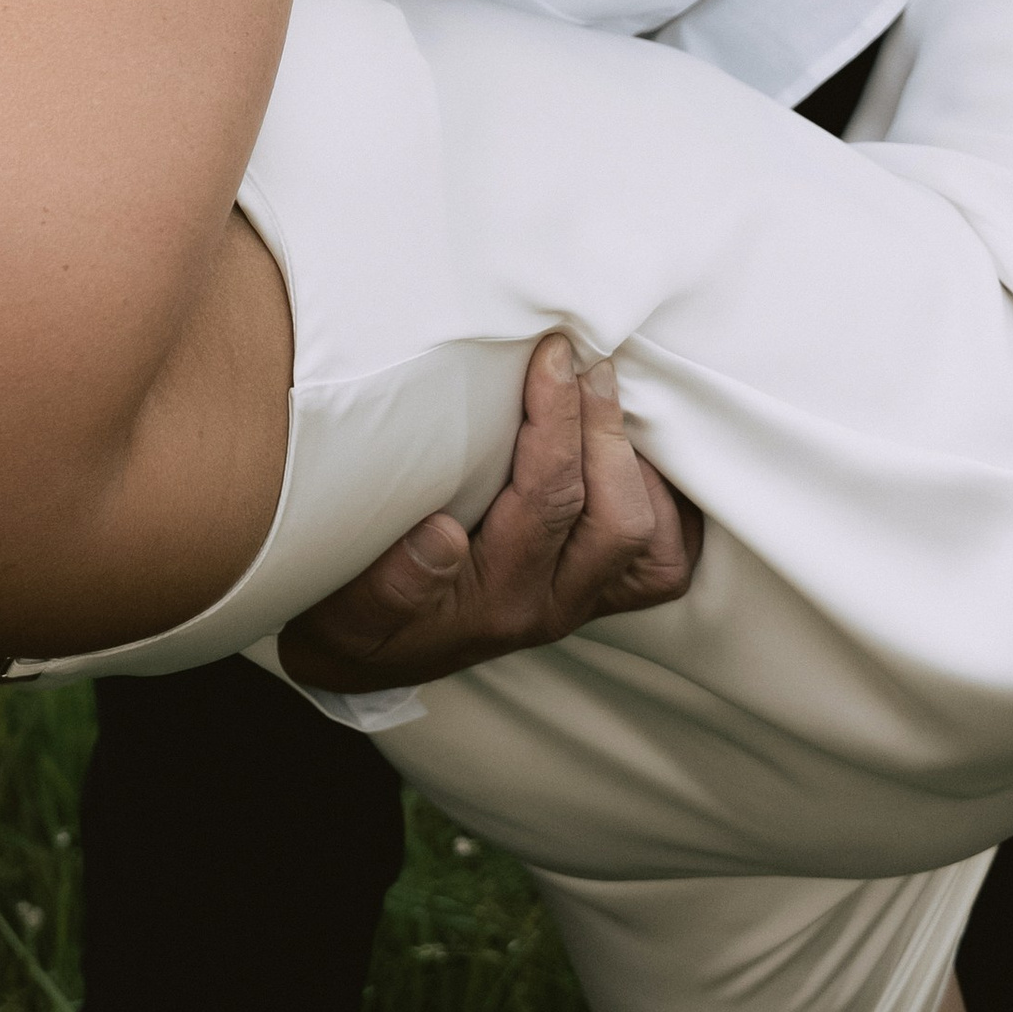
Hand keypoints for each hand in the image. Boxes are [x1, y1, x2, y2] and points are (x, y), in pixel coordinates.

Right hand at [276, 333, 700, 694]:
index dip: (557, 421)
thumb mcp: (348, 609)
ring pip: (656, 546)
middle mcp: (551, 605)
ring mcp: (579, 600)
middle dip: (607, 432)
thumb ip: (391, 584)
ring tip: (609, 394)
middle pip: (621, 523)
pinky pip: (663, 558)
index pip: (548, 502)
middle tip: (586, 360)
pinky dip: (664, 500)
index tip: (551, 354)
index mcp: (495, 600)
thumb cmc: (354, 616)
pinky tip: (631, 449)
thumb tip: (443, 536)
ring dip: (643, 467)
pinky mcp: (594, 592)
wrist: (367, 657)